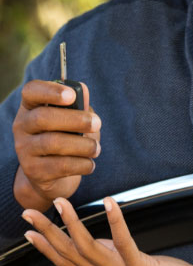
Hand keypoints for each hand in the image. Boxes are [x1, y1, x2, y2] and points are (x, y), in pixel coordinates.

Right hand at [12, 80, 100, 209]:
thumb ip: (79, 105)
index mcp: (31, 107)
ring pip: (52, 142)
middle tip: (97, 123)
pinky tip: (90, 164)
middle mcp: (22, 126)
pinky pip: (60, 165)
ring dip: (83, 145)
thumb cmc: (68, 138)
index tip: (72, 95)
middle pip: (43, 117)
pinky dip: (81, 164)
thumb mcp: (74, 119)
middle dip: (75, 119)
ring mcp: (24, 149)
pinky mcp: (33, 170)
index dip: (50, 91)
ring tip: (96, 148)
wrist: (54, 175)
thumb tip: (84, 92)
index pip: (31, 91)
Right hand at [22, 196, 192, 265]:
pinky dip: (115, 220)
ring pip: (88, 247)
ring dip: (72, 223)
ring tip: (61, 203)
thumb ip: (110, 257)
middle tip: (29, 213)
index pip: (66, 262)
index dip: (45, 248)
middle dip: (48, 232)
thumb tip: (94, 241)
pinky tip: (109, 202)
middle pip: (69, 253)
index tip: (28, 232)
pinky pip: (123, 242)